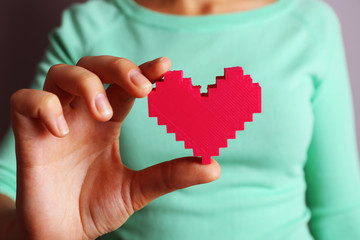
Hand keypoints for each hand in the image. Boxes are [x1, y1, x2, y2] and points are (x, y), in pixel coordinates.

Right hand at [10, 56, 220, 239]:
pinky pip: (26, 101)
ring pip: (61, 73)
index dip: (143, 70)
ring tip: (102, 114)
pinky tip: (62, 132)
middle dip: (117, 68)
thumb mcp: (137, 190)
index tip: (166, 66)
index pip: (125, 85)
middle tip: (142, 88)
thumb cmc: (94, 207)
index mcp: (108, 122)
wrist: (61, 235)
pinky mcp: (28, 136)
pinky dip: (44, 107)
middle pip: (93, 65)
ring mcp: (54, 122)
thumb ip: (170, 175)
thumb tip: (213, 167)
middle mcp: (82, 115)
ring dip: (85, 83)